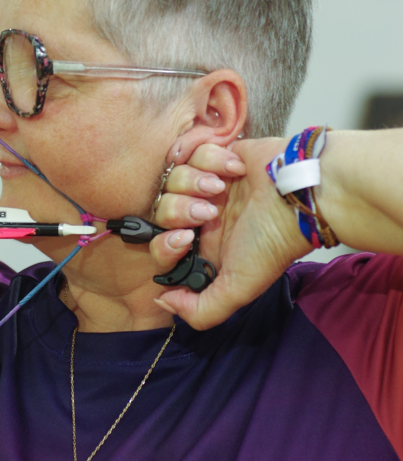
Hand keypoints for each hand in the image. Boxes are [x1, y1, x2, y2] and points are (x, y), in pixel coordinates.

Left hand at [148, 139, 311, 328]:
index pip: (160, 246)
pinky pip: (190, 150)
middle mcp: (201, 216)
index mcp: (203, 246)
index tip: (186, 239)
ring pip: (172, 177)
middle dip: (180, 210)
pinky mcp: (216, 155)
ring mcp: (207, 184)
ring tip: (222, 186)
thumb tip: (163, 302)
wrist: (300, 195)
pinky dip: (212, 159)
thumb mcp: (239, 287)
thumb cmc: (273, 241)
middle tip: (210, 211)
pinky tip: (235, 169)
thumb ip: (202, 310)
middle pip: (160, 210)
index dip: (164, 244)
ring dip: (195, 181)